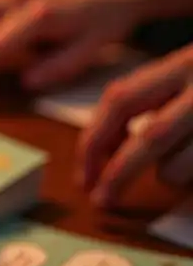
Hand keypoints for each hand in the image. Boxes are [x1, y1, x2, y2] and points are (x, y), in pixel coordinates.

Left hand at [78, 45, 192, 207]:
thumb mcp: (188, 77)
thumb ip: (152, 103)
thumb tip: (101, 154)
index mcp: (184, 64)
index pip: (120, 100)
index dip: (94, 140)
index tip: (84, 174)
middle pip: (150, 138)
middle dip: (120, 175)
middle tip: (103, 201)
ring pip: (182, 166)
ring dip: (174, 177)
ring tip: (187, 167)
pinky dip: (192, 188)